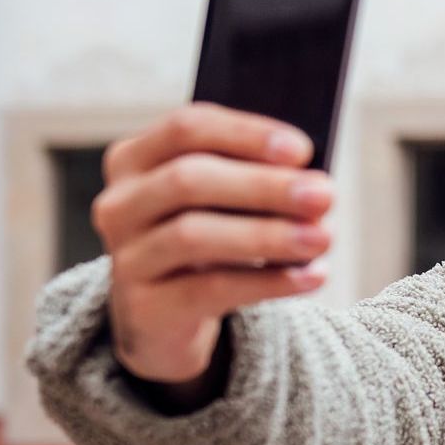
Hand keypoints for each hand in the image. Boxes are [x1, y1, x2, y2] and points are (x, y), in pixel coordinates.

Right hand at [91, 103, 332, 383]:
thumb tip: (311, 180)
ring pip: (194, 236)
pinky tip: (310, 277)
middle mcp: (120, 203)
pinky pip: (210, 289)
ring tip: (322, 238)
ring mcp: (125, 257)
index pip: (186, 128)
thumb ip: (250, 178)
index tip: (302, 150)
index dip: (246, 135)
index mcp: (135, 158)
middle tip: (323, 195)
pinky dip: (268, 281)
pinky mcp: (144, 308)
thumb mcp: (218, 201)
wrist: (162, 316)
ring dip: (268, 235)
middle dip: (263, 186)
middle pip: (188, 180)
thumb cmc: (205, 236)